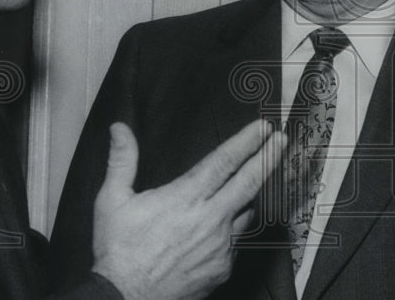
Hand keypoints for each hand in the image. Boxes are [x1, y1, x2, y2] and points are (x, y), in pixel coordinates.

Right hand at [90, 119, 284, 299]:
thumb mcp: (111, 201)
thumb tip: (119, 128)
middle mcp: (210, 219)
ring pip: (248, 212)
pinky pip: (237, 241)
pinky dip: (235, 228)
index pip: (225, 162)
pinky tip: (226, 224)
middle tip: (282, 140)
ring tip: (255, 181)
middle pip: (250, 182)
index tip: (264, 127)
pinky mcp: (223, 267)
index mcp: (185, 198)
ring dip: (252, 195)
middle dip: (269, 157)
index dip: (247, 141)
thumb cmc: (117, 251)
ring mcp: (220, 245)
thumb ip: (122, 160)